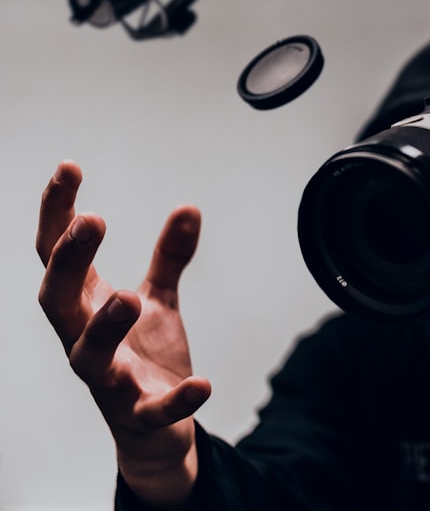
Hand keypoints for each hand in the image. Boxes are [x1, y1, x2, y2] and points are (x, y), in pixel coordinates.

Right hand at [36, 160, 207, 503]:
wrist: (157, 431)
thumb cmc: (143, 356)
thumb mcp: (159, 299)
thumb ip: (169, 257)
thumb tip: (189, 207)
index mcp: (85, 306)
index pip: (56, 255)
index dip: (56, 213)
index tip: (69, 168)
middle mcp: (84, 341)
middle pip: (58, 299)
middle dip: (69, 261)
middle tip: (92, 220)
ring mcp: (108, 381)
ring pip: (88, 356)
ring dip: (105, 326)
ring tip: (129, 296)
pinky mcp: (140, 416)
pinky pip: (153, 411)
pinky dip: (176, 398)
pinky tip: (204, 383)